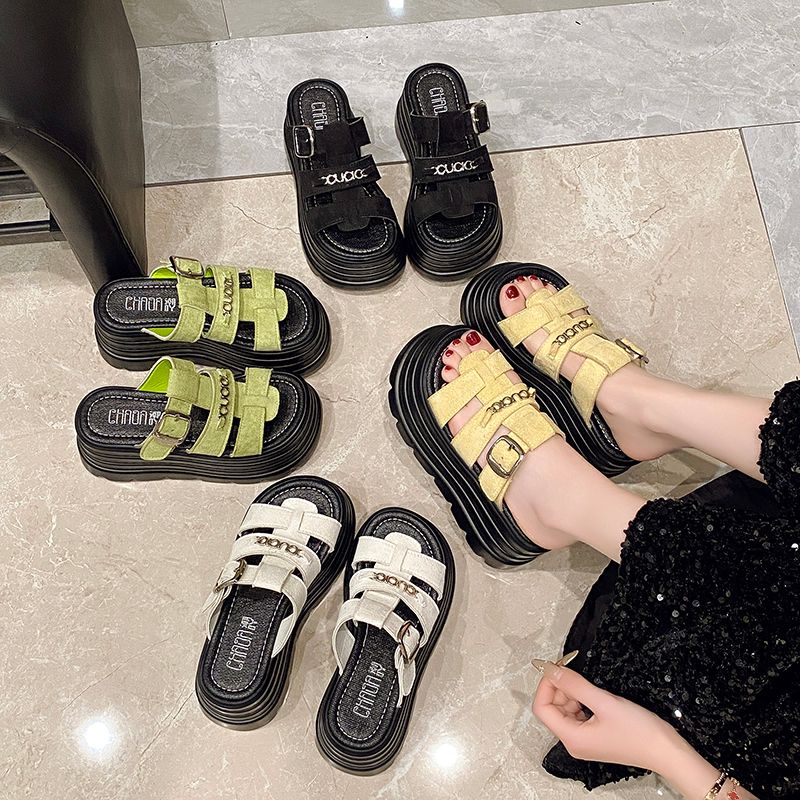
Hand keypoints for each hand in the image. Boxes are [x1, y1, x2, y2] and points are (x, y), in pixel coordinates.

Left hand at [531, 662, 677, 773]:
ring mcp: (584, 741)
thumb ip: (574, 684)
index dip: (546, 684)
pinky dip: (580, 700)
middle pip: (551, 708)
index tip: (556, 667)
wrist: (667, 751)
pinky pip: (577, 714)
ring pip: (564, 709)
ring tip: (586, 683)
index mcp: (572, 739)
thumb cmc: (640, 732)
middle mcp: (574, 743)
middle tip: (572, 668)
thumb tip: (551, 669)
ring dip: (570, 692)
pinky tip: (592, 694)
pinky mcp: (594, 736)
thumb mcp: (604, 701)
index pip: (542, 708)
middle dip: (559, 686)